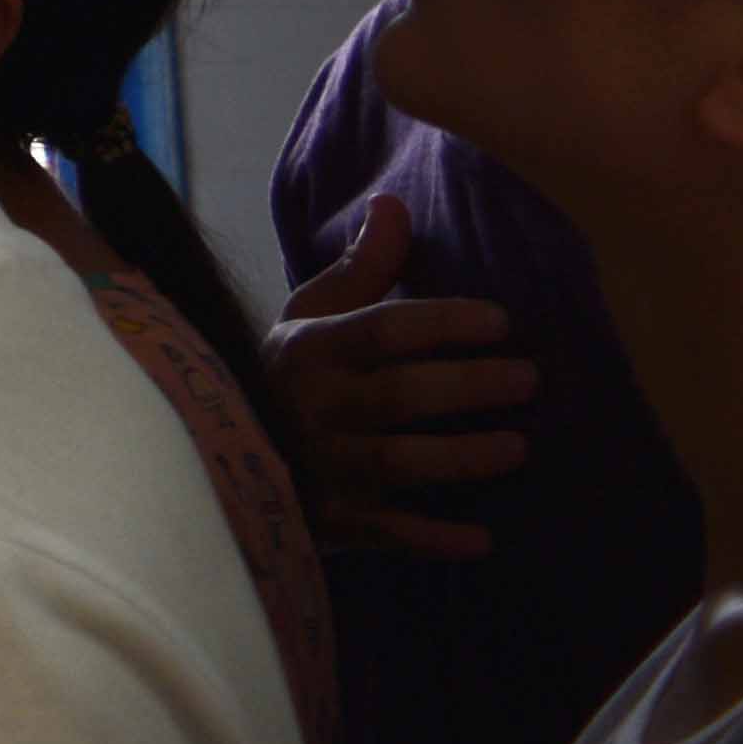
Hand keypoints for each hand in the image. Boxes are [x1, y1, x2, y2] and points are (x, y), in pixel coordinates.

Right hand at [264, 197, 535, 559]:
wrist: (214, 446)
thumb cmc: (286, 373)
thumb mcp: (310, 315)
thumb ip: (359, 268)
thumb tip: (394, 203)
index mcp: (309, 349)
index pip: (381, 330)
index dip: (443, 323)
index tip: (501, 320)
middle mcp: (312, 405)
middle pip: (398, 395)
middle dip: (466, 386)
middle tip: (528, 379)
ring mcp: (319, 464)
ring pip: (396, 462)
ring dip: (460, 458)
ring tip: (518, 449)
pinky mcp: (327, 517)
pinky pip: (382, 531)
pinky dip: (430, 538)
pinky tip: (482, 540)